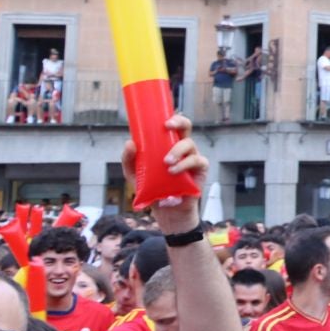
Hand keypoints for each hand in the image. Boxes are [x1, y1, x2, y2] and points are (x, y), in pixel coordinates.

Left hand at [123, 115, 205, 233]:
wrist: (167, 212)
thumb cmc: (153, 190)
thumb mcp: (135, 175)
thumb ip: (129, 160)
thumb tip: (130, 143)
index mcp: (168, 145)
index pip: (173, 126)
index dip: (171, 118)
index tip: (163, 120)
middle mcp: (182, 148)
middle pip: (186, 128)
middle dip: (179, 123)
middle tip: (167, 127)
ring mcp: (193, 158)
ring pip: (190, 145)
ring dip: (177, 150)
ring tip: (167, 163)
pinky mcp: (200, 170)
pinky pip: (197, 160)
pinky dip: (185, 164)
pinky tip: (174, 172)